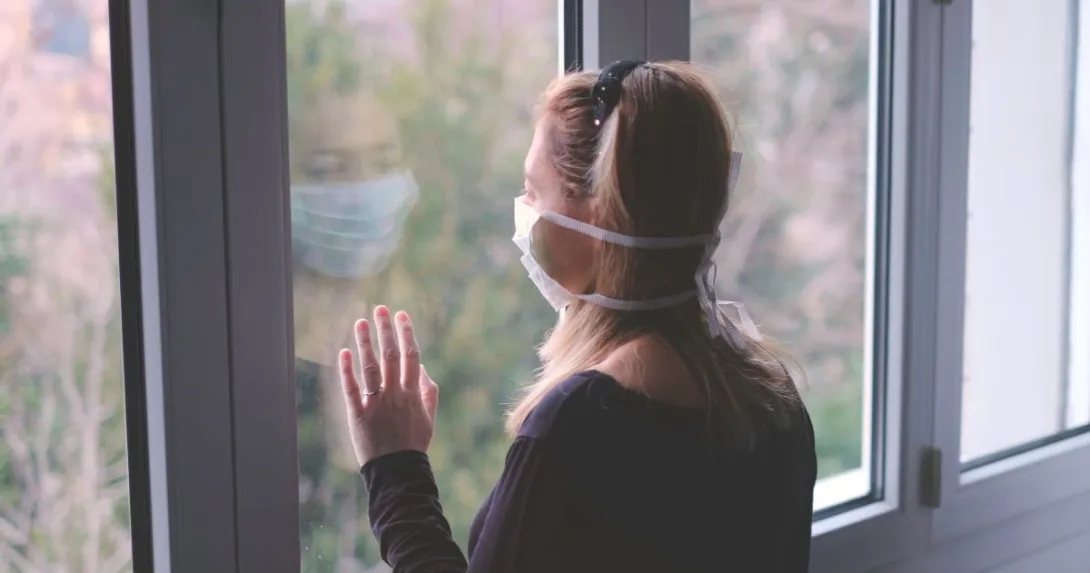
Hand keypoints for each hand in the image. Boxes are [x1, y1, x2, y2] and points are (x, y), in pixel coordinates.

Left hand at [339, 305, 438, 466]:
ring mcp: (376, 405)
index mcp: (412, 394)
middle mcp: (394, 396)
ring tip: (360, 322)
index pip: (411, 356)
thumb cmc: (413, 444)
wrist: (397, 472)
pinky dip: (347, 370)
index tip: (401, 315)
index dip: (406, 333)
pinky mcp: (358, 416)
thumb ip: (429, 392)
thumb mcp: (429, 419)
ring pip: (370, 368)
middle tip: (380, 308)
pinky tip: (344, 352)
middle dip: (385, 330)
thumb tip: (422, 368)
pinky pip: (351, 390)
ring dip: (365, 343)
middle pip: (390, 356)